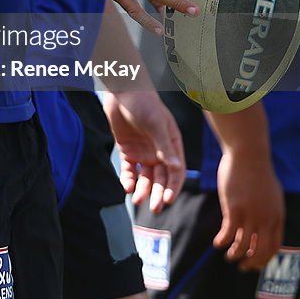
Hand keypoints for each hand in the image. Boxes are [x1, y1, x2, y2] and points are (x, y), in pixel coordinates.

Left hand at [103, 89, 185, 211]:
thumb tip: (177, 168)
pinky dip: (128, 180)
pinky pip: (129, 170)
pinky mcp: (128, 150)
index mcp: (172, 144)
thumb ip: (165, 146)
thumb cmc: (144, 103)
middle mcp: (159, 151)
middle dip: (158, 193)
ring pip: (145, 177)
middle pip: (161, 178)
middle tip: (154, 208)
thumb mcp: (156, 124)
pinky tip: (126, 187)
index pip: (176, 171)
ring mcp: (143, 152)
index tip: (167, 200)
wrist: (122, 90)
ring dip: (142, 189)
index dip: (173, 187)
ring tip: (137, 199)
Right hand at [214, 148, 283, 270]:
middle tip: (242, 267)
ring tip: (228, 255)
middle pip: (260, 251)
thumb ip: (269, 212)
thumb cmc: (257, 171)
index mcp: (276, 216)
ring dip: (234, 255)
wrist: (248, 155)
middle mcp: (266, 219)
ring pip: (242, 246)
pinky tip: (217, 242)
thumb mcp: (271, 195)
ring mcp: (250, 215)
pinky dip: (222, 242)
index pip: (273, 246)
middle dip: (251, 263)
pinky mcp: (234, 209)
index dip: (263, 258)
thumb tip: (262, 225)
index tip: (255, 262)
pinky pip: (228, 234)